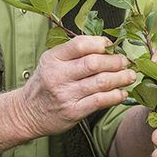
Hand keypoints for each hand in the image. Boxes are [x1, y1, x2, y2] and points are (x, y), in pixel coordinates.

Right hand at [14, 35, 134, 138]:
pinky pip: (100, 101)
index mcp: (53, 58)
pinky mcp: (73, 111)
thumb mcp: (51, 62)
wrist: (26, 113)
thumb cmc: (44, 84)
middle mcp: (58, 75)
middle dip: (116, 61)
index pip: (80, 44)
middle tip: (126, 61)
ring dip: (120, 78)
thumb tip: (106, 46)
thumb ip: (73, 53)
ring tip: (130, 76)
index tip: (111, 46)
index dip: (101, 43)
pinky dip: (115, 96)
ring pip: (101, 82)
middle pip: (94, 63)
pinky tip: (121, 93)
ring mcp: (65, 94)